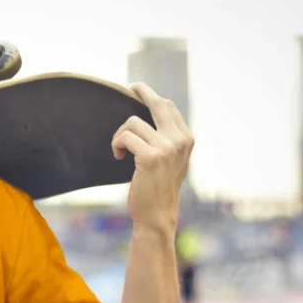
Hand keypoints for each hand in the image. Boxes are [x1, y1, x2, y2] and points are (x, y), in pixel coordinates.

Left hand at [111, 83, 193, 231]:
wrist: (156, 214)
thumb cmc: (158, 187)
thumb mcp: (172, 160)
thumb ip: (169, 139)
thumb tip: (154, 113)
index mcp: (186, 139)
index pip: (168, 106)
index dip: (150, 96)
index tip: (137, 93)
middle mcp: (180, 140)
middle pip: (157, 103)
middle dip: (141, 91)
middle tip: (128, 88)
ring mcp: (167, 148)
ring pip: (133, 122)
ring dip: (120, 134)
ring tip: (120, 149)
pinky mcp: (150, 157)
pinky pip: (125, 137)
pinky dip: (117, 144)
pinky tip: (118, 156)